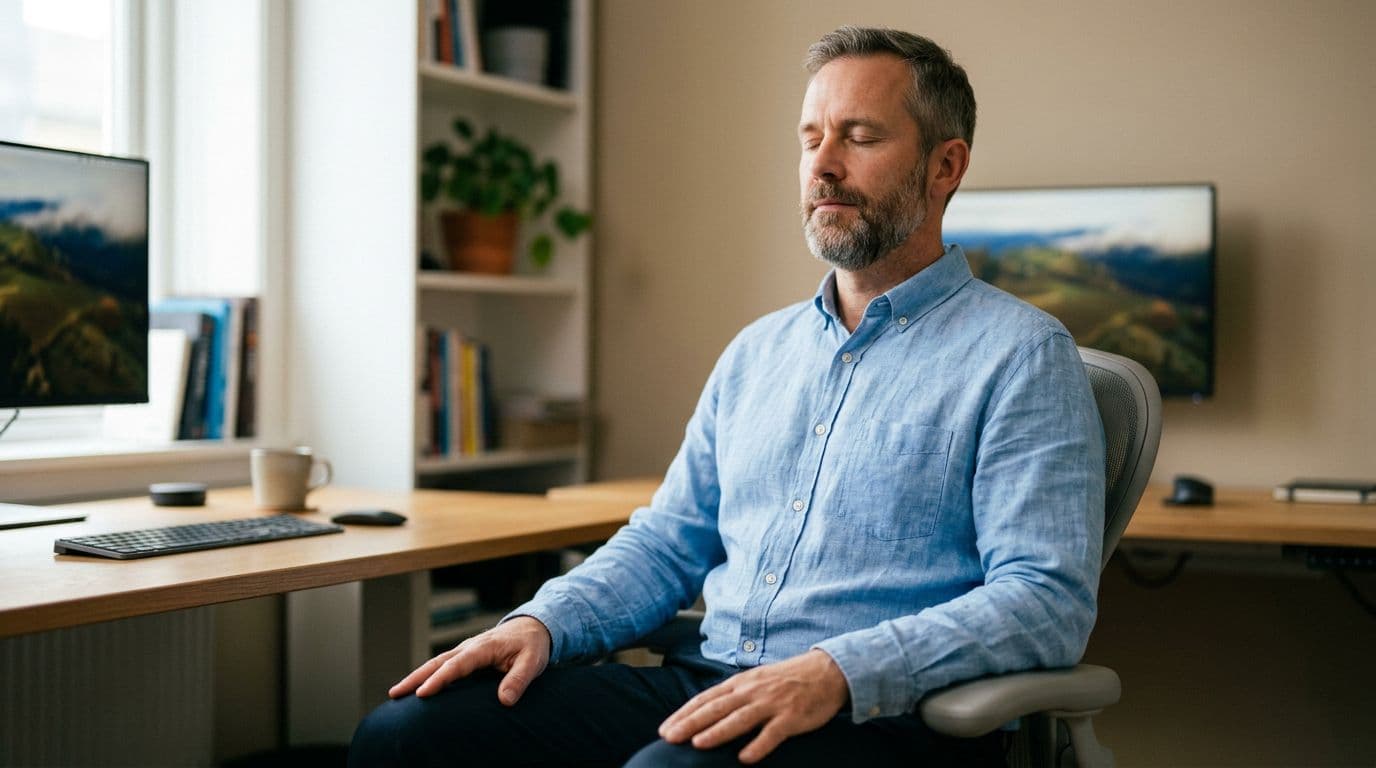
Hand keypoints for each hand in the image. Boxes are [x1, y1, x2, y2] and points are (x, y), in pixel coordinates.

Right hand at [388, 616, 551, 704]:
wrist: (534, 626)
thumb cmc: (532, 644)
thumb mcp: (533, 661)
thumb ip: (519, 679)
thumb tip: (504, 700)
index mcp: (484, 647)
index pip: (457, 665)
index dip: (439, 679)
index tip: (422, 693)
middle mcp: (470, 646)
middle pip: (438, 662)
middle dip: (415, 677)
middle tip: (395, 693)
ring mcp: (466, 649)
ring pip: (437, 662)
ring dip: (416, 676)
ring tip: (396, 692)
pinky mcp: (466, 655)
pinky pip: (443, 664)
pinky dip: (427, 673)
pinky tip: (417, 686)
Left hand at [658, 649, 849, 763]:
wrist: (826, 671)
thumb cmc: (786, 679)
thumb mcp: (755, 681)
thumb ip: (733, 696)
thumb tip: (705, 712)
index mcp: (741, 683)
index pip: (706, 698)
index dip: (684, 714)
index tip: (665, 728)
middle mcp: (753, 691)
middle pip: (716, 708)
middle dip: (690, 723)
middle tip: (669, 737)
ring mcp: (772, 704)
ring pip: (740, 719)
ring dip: (718, 731)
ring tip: (698, 744)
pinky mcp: (792, 717)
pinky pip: (773, 733)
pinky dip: (758, 746)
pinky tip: (745, 758)